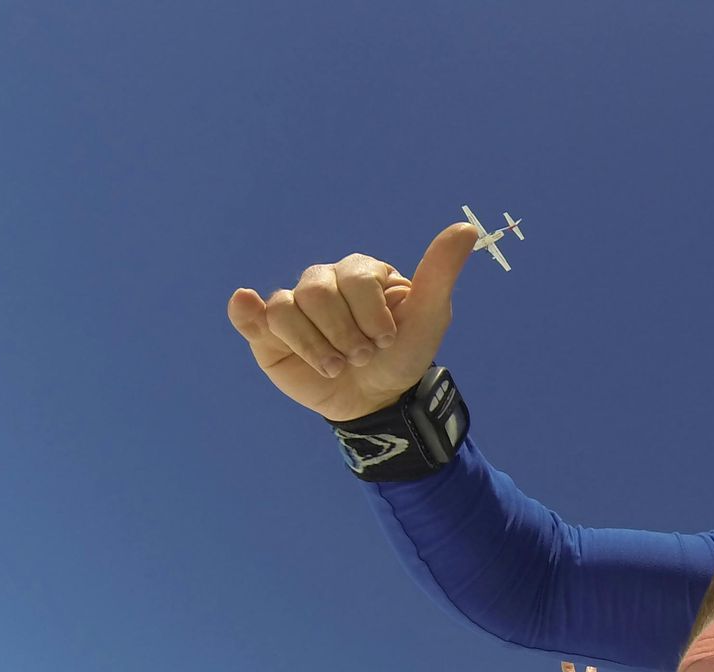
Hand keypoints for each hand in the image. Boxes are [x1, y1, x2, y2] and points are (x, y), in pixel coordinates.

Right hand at [226, 222, 478, 421]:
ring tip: (335, 367)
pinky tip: (248, 308)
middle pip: (317, 292)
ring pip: (286, 308)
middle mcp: (325, 283)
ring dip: (314, 345)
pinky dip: (247, 313)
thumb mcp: (430, 317)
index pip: (354, 278)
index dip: (369, 314)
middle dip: (343, 334)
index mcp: (361, 273)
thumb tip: (466, 227)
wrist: (376, 400)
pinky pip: (252, 317)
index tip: (386, 341)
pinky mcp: (269, 333)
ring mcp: (295, 307)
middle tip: (361, 357)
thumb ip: (441, 272)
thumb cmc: (402, 356)